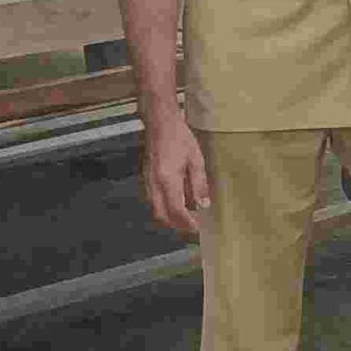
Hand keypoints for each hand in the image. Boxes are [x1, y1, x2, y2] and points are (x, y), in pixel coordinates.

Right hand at [142, 116, 210, 236]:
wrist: (160, 123)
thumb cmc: (178, 137)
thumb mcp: (196, 160)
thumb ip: (199, 184)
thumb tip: (203, 204)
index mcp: (168, 180)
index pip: (176, 211)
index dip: (187, 223)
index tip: (198, 227)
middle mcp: (155, 184)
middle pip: (162, 215)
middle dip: (177, 224)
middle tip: (193, 225)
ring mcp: (148, 181)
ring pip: (156, 209)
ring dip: (170, 216)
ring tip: (187, 215)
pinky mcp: (147, 178)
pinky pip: (154, 199)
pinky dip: (165, 206)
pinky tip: (178, 201)